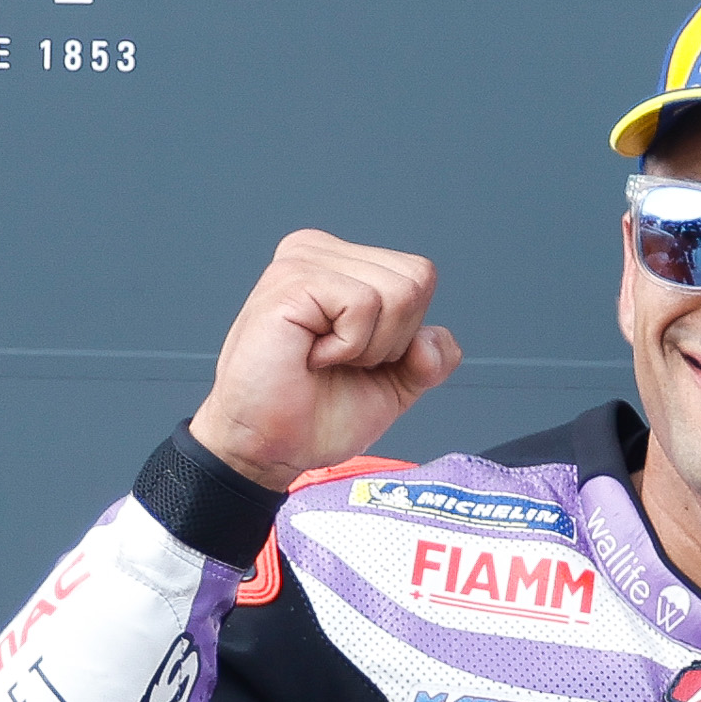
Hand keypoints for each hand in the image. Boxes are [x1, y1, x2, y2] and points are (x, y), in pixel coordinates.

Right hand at [189, 231, 461, 489]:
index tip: (353, 359)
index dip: (404, 335)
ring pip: (398, 292)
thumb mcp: (392, 386)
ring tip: (321, 358)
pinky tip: (310, 356)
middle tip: (337, 361)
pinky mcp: (293, 281)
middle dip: (391, 340)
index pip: (419, 277)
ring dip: (367, 346)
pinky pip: (365, 304)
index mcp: (342, 266)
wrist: (267, 448)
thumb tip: (433, 341)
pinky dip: (348, 346)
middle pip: (417, 279)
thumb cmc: (313, 416)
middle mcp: (321, 253)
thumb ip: (428, 359)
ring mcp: (304, 261)